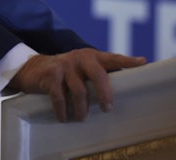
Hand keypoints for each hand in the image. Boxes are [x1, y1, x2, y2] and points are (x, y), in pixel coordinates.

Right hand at [8, 48, 145, 121]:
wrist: (33, 69)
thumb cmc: (65, 73)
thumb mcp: (82, 69)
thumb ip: (98, 75)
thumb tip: (122, 91)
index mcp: (92, 56)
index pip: (112, 58)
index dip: (127, 60)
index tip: (142, 62)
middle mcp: (80, 58)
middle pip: (98, 75)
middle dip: (105, 94)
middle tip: (107, 109)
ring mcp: (64, 65)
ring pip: (79, 90)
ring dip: (82, 109)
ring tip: (82, 118)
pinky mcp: (51, 74)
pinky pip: (59, 97)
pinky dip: (62, 110)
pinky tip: (63, 117)